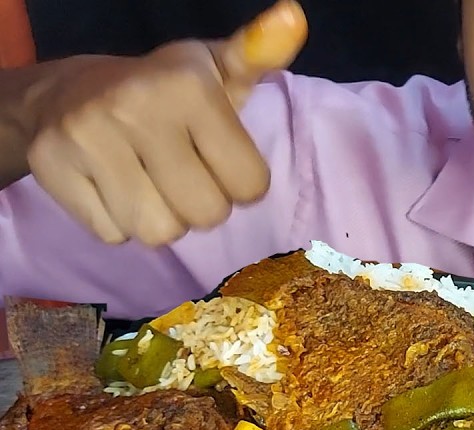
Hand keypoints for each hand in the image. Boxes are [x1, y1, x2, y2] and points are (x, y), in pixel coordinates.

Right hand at [23, 0, 306, 245]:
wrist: (65, 92)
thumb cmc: (163, 90)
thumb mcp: (217, 69)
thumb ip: (261, 53)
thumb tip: (294, 18)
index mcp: (188, 87)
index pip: (250, 185)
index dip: (241, 182)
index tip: (218, 157)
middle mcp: (134, 107)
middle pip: (206, 214)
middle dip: (202, 204)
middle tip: (182, 171)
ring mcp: (87, 138)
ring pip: (159, 232)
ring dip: (162, 218)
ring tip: (150, 181)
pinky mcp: (51, 167)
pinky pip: (113, 234)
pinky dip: (118, 222)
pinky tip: (113, 185)